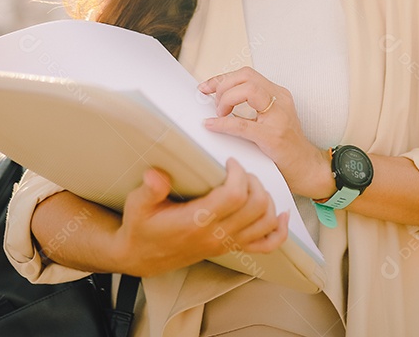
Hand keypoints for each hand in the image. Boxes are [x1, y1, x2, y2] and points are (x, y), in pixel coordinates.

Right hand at [111, 158, 287, 276]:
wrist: (142, 257)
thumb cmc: (141, 229)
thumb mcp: (138, 206)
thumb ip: (149, 190)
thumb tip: (156, 175)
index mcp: (196, 222)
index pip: (234, 196)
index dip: (239, 174)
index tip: (230, 162)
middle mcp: (217, 235)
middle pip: (257, 206)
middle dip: (254, 181)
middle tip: (239, 171)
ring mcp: (227, 244)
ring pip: (266, 222)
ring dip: (266, 199)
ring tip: (250, 185)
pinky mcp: (230, 249)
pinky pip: (267, 245)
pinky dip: (279, 230)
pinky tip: (280, 215)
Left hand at [200, 67, 333, 199]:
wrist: (307, 167)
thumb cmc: (286, 146)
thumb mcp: (269, 119)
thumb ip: (250, 108)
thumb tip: (219, 103)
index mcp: (277, 94)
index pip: (246, 74)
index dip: (222, 78)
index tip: (206, 87)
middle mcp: (280, 100)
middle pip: (246, 76)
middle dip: (223, 86)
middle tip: (216, 106)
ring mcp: (278, 116)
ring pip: (247, 90)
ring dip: (226, 100)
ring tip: (220, 115)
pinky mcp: (273, 136)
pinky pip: (242, 124)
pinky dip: (223, 123)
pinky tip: (213, 125)